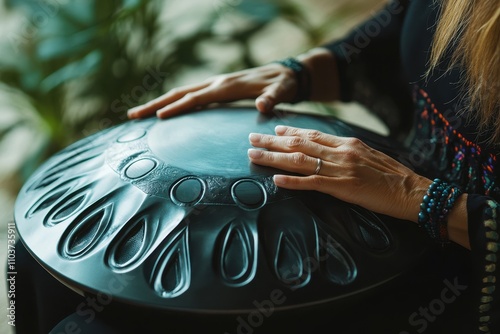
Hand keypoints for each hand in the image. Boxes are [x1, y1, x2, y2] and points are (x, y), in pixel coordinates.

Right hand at [127, 64, 298, 118]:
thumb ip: (272, 98)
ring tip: (137, 115)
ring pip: (181, 93)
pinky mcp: (217, 89)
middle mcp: (217, 83)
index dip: (177, 107)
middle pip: (179, 93)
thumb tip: (262, 106)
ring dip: (159, 103)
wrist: (286, 74)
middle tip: (132, 116)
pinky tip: (164, 113)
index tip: (158, 117)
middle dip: (155, 104)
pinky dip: (173, 103)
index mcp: (227, 86)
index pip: (196, 98)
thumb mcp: (282, 91)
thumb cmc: (283, 84)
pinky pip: (190, 96)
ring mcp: (215, 85)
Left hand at [248, 125, 431, 221]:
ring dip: (274, 159)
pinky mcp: (343, 188)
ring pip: (299, 161)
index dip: (291, 131)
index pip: (313, 134)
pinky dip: (292, 182)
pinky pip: (312, 184)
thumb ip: (348, 152)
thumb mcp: (369, 156)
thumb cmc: (392, 176)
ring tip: (254, 156)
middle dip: (272, 142)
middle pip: (299, 144)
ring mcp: (340, 170)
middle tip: (251, 139)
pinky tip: (276, 181)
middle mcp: (340, 152)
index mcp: (347, 143)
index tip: (274, 129)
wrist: (412, 190)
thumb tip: (331, 151)